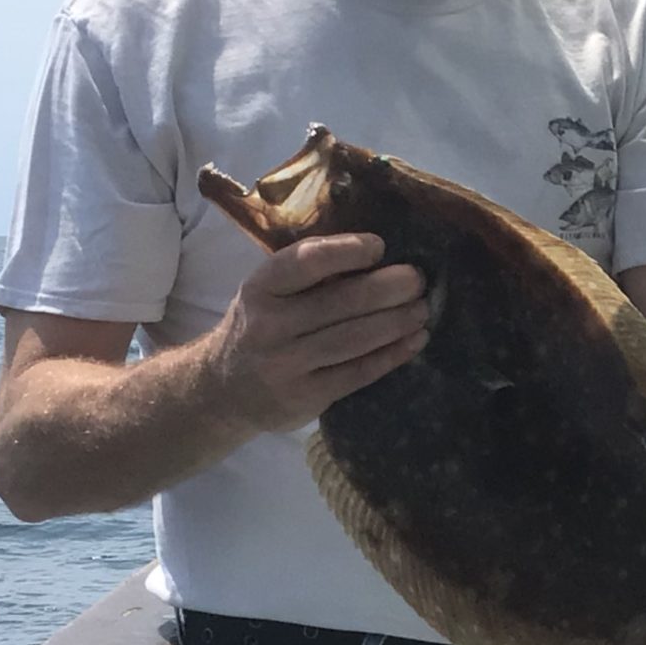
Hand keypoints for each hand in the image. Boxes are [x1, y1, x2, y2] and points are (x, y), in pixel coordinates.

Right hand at [202, 234, 428, 434]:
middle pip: (340, 302)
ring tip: (422, 309)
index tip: (379, 246)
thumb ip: (308, 276)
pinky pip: (357, 372)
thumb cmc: (259, 327)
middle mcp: (269, 325)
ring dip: (396, 322)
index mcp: (260, 288)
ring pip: (353, 339)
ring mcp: (286, 365)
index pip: (306, 261)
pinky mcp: (305, 397)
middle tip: (417, 280)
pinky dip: (391, 355)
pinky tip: (414, 342)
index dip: (347, 251)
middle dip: (387, 288)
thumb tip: (377, 255)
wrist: (223, 390)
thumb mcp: (267, 293)